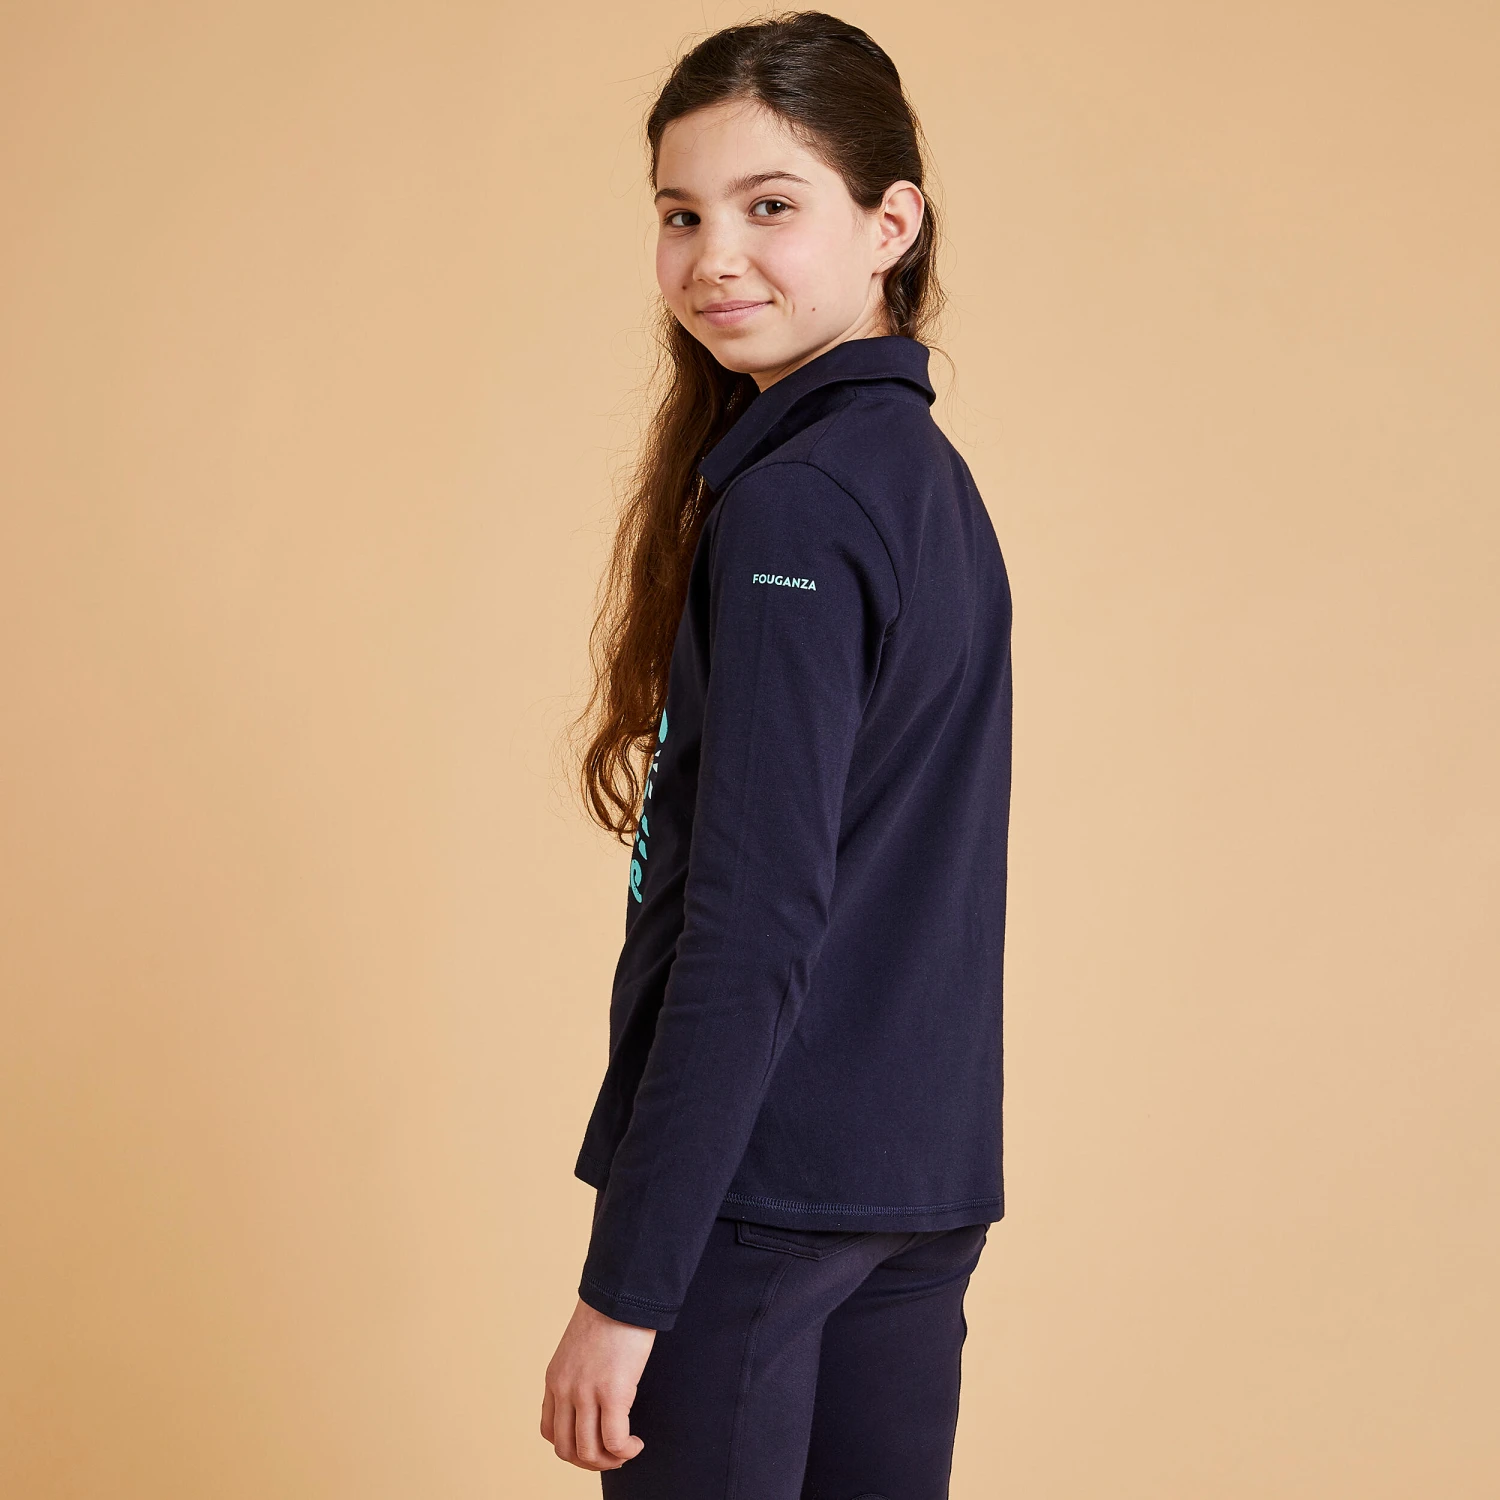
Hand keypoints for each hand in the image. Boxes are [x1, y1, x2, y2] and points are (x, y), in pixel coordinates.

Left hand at [541, 1297, 655, 1469]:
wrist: (623, 1291)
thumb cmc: (610, 1315)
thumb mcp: (580, 1348)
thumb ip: (580, 1374)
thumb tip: (596, 1399)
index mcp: (555, 1379)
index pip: (550, 1432)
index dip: (573, 1447)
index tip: (596, 1441)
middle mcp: (564, 1390)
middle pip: (566, 1450)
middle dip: (590, 1462)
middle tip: (613, 1454)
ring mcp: (586, 1393)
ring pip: (588, 1453)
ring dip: (609, 1461)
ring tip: (628, 1450)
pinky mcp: (612, 1392)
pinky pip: (614, 1441)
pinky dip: (626, 1450)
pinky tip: (637, 1443)